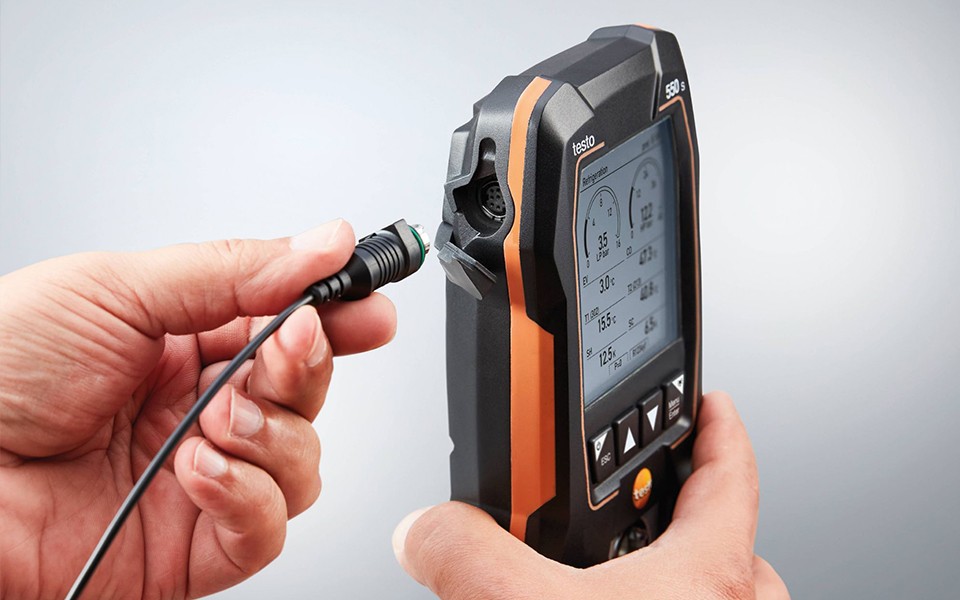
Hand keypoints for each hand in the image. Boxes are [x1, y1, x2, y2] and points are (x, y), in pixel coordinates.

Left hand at [0, 219, 396, 598]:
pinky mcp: (191, 548)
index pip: (288, 326)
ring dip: (272, 434)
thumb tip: (323, 244)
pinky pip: (266, 528)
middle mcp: (199, 410)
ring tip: (213, 418)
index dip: (338, 316)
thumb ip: (233, 271)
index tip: (370, 304)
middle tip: (289, 345)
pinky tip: (199, 469)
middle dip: (309, 366)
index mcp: (183, 343)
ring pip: (303, 462)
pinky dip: (247, 496)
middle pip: (307, 392)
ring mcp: (201, 481)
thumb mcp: (116, 290)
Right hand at [393, 392, 788, 598]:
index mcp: (714, 574)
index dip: (716, 425)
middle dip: (653, 520)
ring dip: (643, 586)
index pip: (730, 470)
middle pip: (709, 539)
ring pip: (693, 597)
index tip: (711, 401)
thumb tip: (425, 528)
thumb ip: (466, 554)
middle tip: (605, 513)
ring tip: (579, 585)